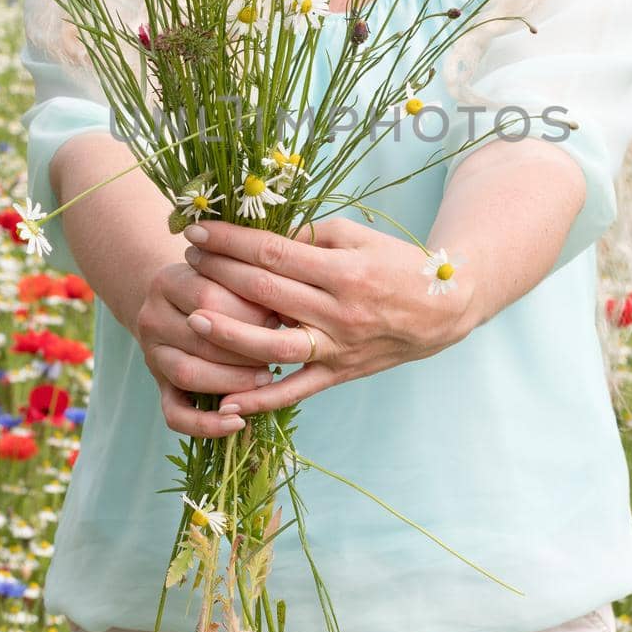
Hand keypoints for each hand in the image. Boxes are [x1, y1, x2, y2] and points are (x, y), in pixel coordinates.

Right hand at [136, 260, 282, 438]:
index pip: (208, 297)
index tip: (279, 316)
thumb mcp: (227, 276)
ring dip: (232, 380)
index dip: (248, 311)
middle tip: (279, 352)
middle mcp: (152, 318)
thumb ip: (251, 288)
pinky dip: (206, 425)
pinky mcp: (159, 387)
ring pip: (188, 374)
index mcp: (167, 281)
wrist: (177, 302)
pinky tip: (237, 422)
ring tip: (266, 378)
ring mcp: (152, 356)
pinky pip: (175, 415)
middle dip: (246, 348)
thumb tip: (291, 315)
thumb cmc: (217, 286)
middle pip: (200, 338)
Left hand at [178, 216, 471, 416]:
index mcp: (343, 270)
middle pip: (265, 292)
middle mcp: (338, 311)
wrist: (444, 309)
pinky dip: (261, 398)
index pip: (273, 253)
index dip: (231, 241)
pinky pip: (295, 390)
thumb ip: (310, 237)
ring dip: (229, 334)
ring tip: (193, 319)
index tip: (198, 230)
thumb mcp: (358, 238)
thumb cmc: (397, 264)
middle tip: (186, 259)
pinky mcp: (339, 373)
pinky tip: (227, 401)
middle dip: (219, 273)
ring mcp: (338, 347)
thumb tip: (259, 238)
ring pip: (273, 345)